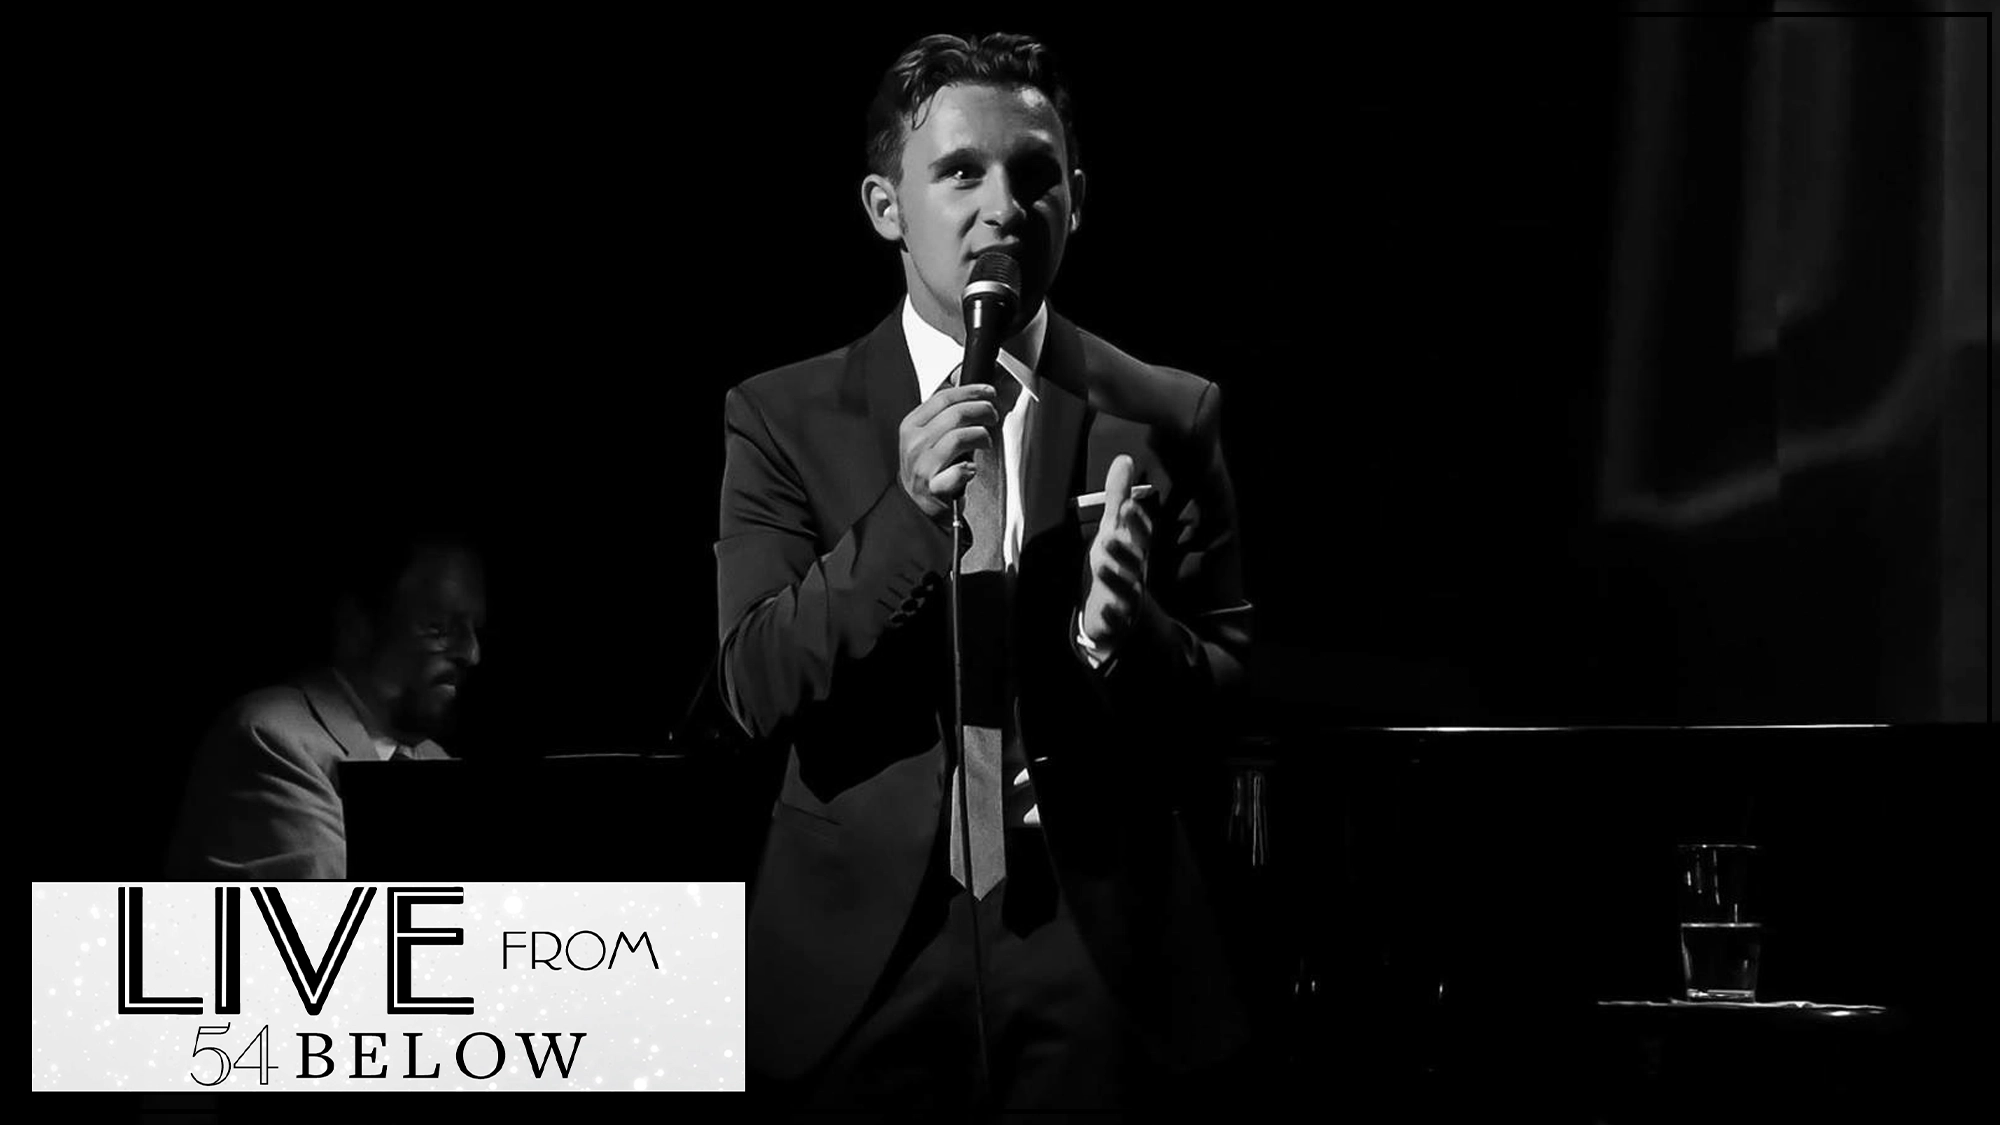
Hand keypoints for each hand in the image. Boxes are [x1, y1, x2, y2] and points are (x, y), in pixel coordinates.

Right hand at [898, 381, 997, 521]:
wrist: (915, 507)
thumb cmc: (926, 469)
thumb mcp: (927, 436)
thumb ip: (942, 412)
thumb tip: (962, 382)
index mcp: (911, 425)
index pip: (943, 397)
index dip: (971, 391)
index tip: (988, 391)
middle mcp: (915, 443)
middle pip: (955, 414)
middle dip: (982, 410)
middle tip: (992, 416)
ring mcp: (923, 465)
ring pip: (960, 437)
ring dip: (981, 437)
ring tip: (985, 442)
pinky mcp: (934, 487)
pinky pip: (958, 471)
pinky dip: (969, 469)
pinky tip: (970, 469)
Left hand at [1081, 454, 1152, 648]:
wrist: (1126, 612)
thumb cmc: (1120, 564)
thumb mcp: (1117, 529)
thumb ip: (1118, 496)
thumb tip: (1124, 458)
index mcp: (1135, 550)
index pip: (1141, 535)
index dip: (1136, 521)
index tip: (1128, 504)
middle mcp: (1135, 572)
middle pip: (1135, 559)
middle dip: (1127, 544)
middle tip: (1116, 532)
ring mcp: (1128, 597)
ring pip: (1127, 587)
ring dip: (1117, 576)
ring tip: (1101, 563)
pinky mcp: (1118, 619)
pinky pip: (1118, 619)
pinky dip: (1113, 614)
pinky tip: (1105, 608)